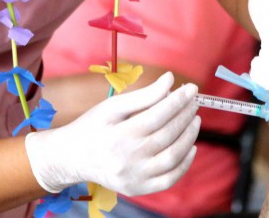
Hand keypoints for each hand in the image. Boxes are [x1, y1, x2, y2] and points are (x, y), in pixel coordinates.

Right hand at [25, 72, 199, 195]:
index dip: (177, 101)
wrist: (73, 158)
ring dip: (189, 136)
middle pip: (166, 135)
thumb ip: (143, 95)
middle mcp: (126, 159)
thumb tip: (170, 79)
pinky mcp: (138, 189)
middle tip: (194, 102)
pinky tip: (191, 146)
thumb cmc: (94, 126)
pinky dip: (185, 163)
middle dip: (185, 115)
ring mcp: (133, 177)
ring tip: (195, 119)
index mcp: (117, 135)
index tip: (191, 88)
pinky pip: (169, 179)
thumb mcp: (112, 106)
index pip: (156, 116)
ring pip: (173, 157)